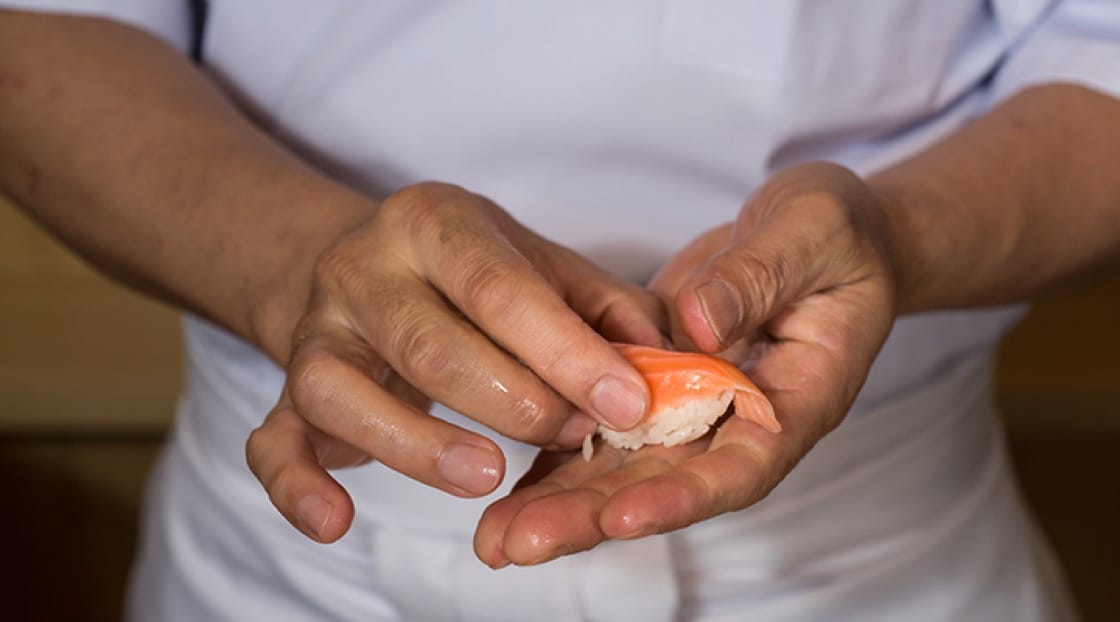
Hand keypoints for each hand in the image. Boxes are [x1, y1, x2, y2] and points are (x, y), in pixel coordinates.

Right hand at [245, 182, 666, 542]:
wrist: (365, 261)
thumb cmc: (473, 272)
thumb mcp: (541, 263)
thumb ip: (605, 306)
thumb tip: (670, 359)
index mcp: (435, 223)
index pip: (502, 288)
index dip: (568, 351)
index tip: (628, 405)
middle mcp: (364, 268)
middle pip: (430, 343)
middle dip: (513, 401)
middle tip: (575, 439)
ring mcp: (317, 330)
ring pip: (344, 390)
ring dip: (419, 444)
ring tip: (489, 476)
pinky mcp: (287, 388)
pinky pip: (272, 440)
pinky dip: (296, 485)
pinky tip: (334, 524)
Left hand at [474, 163, 897, 566]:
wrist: (820, 236)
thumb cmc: (833, 233)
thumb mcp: (810, 233)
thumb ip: (758, 277)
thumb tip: (697, 326)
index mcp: (797, 398)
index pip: (743, 464)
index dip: (684, 497)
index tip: (622, 519)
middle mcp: (740, 421)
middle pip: (667, 484)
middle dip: (593, 518)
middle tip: (517, 543)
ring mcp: (694, 409)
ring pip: (627, 470)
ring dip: (562, 505)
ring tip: (494, 537)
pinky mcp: (656, 388)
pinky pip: (605, 430)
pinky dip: (558, 460)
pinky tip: (509, 490)